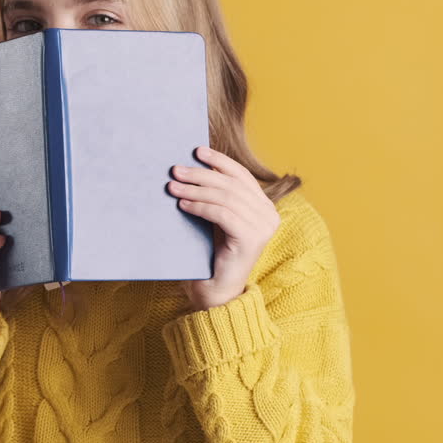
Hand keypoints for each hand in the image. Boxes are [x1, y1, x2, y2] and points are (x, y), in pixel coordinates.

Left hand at [167, 146, 279, 311]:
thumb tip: (192, 167)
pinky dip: (200, 206)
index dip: (219, 161)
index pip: (241, 176)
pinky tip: (183, 204)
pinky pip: (223, 214)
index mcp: (264, 207)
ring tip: (173, 186)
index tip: (196, 151)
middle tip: (176, 170)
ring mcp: (263, 228)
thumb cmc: (212, 255)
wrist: (216, 292)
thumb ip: (216, 197)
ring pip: (226, 197)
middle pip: (231, 185)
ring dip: (196, 189)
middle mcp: (269, 215)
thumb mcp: (217, 220)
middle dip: (201, 175)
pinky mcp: (252, 239)